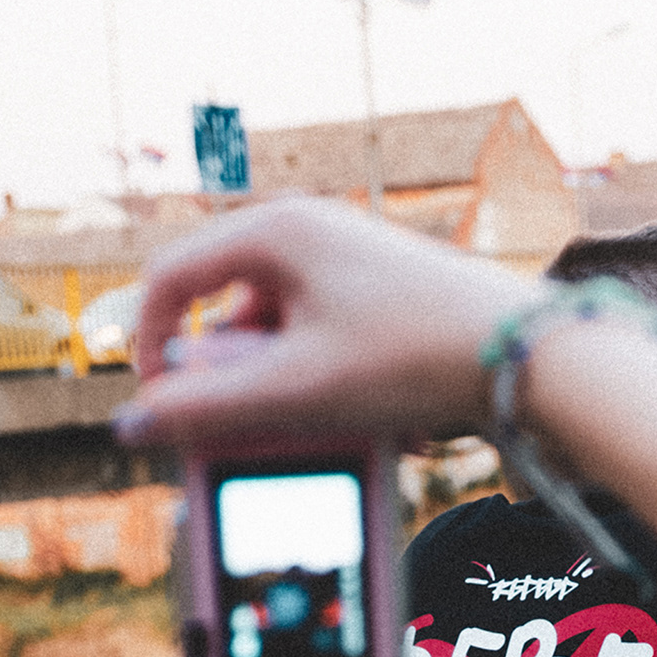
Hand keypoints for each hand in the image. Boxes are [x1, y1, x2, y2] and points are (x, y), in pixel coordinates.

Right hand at [116, 197, 526, 450]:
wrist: (526, 355)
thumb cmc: (415, 357)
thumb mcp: (298, 392)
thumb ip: (207, 408)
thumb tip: (130, 424)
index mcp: (274, 231)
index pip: (172, 279)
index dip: (153, 348)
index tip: (162, 407)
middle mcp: (305, 231)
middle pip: (224, 311)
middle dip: (231, 377)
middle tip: (254, 425)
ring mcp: (343, 260)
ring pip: (273, 333)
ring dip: (281, 388)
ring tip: (330, 422)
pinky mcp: (374, 294)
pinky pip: (317, 340)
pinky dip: (323, 382)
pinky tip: (366, 415)